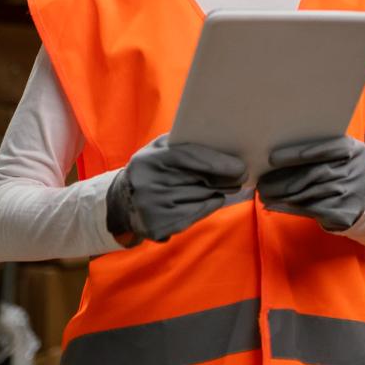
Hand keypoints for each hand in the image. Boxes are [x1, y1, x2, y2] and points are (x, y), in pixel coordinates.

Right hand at [106, 135, 247, 243]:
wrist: (122, 203)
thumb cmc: (151, 169)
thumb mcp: (159, 149)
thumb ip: (182, 143)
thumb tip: (219, 139)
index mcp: (149, 160)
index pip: (187, 157)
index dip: (216, 161)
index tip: (240, 166)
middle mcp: (148, 184)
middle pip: (198, 180)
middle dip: (224, 178)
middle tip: (242, 176)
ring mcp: (152, 208)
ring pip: (200, 198)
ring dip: (218, 192)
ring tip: (229, 187)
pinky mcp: (158, 226)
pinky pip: (195, 215)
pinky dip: (209, 206)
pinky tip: (213, 199)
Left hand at [257, 136, 364, 232]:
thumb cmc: (343, 171)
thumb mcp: (341, 155)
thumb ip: (320, 151)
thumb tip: (279, 157)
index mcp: (353, 150)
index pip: (324, 149)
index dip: (297, 154)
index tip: (273, 159)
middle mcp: (354, 171)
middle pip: (312, 174)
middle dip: (283, 179)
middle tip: (261, 183)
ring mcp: (350, 194)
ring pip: (308, 193)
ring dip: (282, 195)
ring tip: (264, 194)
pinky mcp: (342, 214)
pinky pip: (310, 210)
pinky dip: (289, 208)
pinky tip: (274, 205)